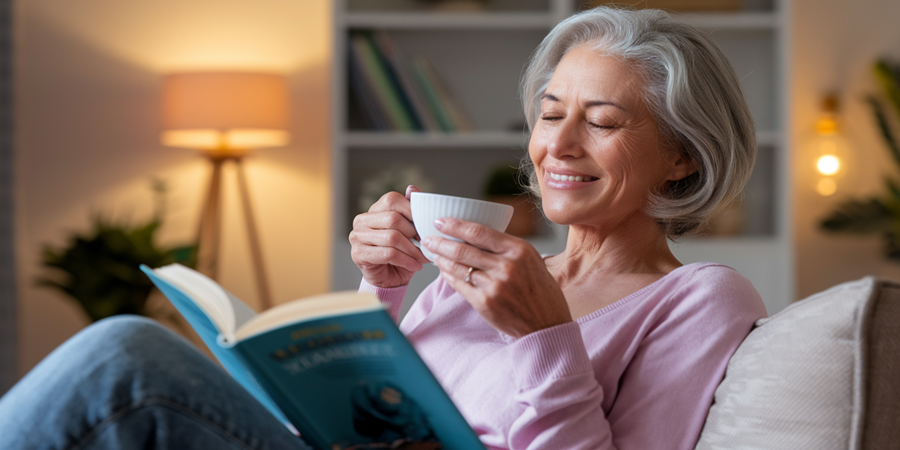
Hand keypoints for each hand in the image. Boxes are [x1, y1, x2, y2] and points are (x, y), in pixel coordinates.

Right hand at [350, 185, 430, 287]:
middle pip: (393, 219)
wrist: (390, 278)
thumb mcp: (409, 230)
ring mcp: (357, 236)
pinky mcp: (358, 254)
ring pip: (392, 237)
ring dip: (413, 250)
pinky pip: (388, 254)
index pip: (392, 200)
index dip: (412, 211)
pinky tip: (416, 265)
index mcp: (374, 209)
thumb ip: (410, 209)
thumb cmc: (401, 252)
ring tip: (424, 257)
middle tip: (427, 244)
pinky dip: (406, 260)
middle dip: (414, 233)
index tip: (425, 226)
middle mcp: (362, 220)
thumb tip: (413, 188)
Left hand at [422, 218, 571, 337]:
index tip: (440, 222)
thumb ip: (506, 249)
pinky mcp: (486, 304)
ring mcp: (495, 286)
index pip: (479, 232)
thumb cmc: (541, 292)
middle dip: (440, 242)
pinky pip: (460, 286)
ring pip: (459, 267)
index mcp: (519, 250)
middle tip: (428, 238)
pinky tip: (444, 272)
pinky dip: (449, 277)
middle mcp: (506, 266)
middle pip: (463, 249)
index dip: (455, 225)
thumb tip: (474, 236)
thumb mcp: (531, 260)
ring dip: (441, 259)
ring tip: (432, 254)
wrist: (547, 325)